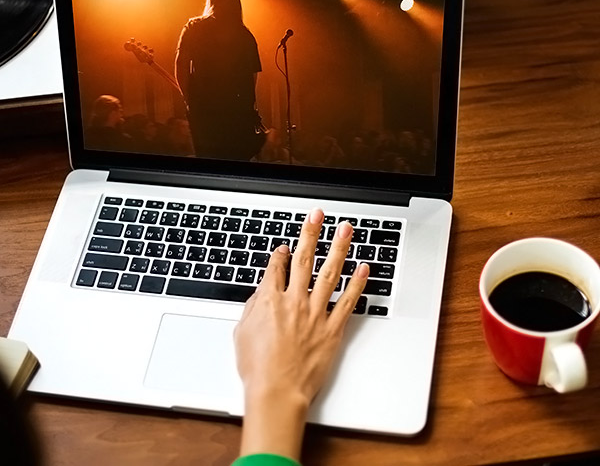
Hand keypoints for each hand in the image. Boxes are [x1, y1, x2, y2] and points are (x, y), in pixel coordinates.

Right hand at [234, 208, 368, 459]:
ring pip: (329, 273)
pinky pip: (347, 301)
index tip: (284, 246)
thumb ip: (253, 307)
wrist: (276, 392)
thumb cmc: (257, 367)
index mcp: (269, 300)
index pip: (276, 266)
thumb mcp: (242, 332)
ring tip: (345, 229)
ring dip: (338, 248)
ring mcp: (314, 313)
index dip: (280, 253)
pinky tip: (364, 268)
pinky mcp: (331, 329)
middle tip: (318, 214)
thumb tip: (261, 293)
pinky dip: (357, 284)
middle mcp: (294, 301)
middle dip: (311, 233)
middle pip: (303, 259)